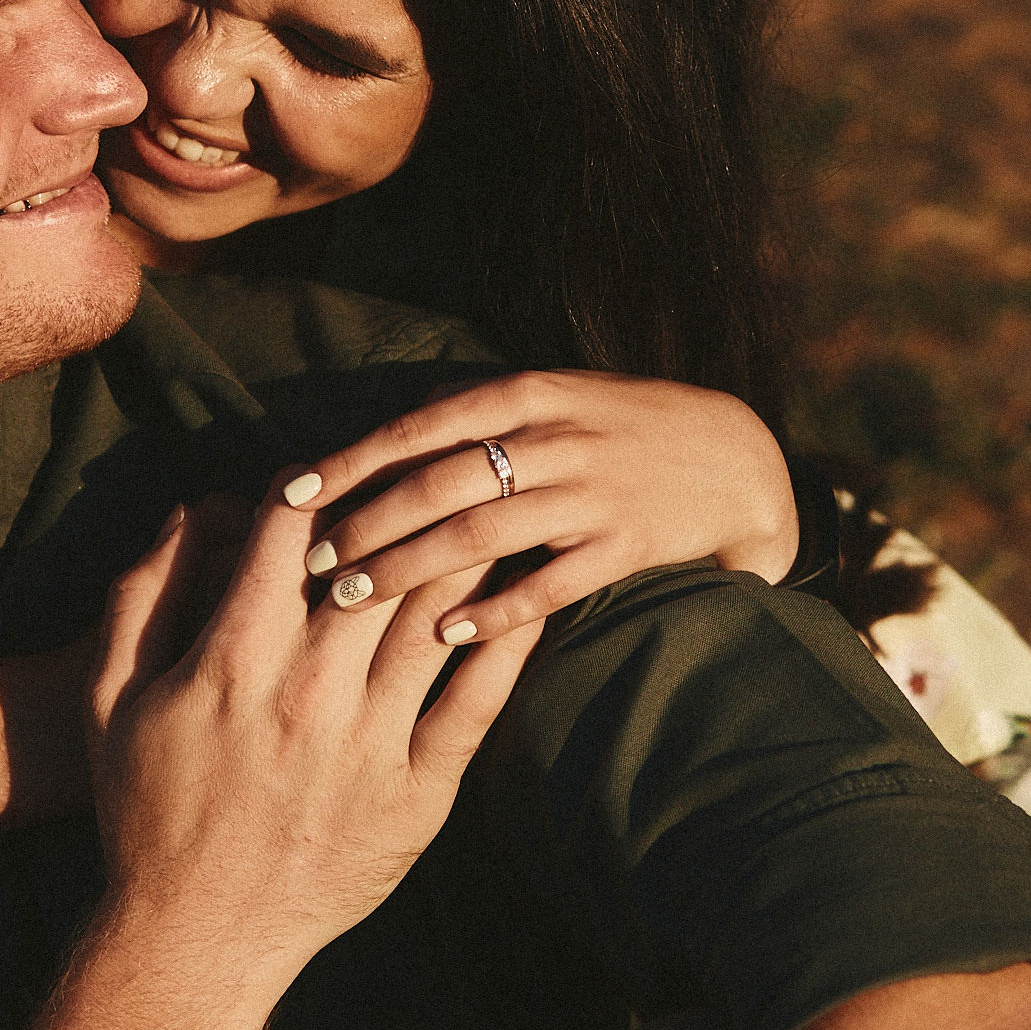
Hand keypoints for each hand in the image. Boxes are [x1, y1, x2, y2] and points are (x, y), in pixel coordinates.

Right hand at [87, 479, 540, 983]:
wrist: (195, 936)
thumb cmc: (146, 811)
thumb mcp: (110, 696)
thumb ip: (143, 594)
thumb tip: (190, 508)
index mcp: (233, 659)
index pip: (287, 532)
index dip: (312, 482)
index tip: (328, 468)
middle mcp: (308, 692)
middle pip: (376, 560)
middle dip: (401, 501)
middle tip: (429, 465)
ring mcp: (370, 743)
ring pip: (433, 616)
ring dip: (464, 551)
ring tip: (490, 506)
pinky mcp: (418, 793)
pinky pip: (475, 701)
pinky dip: (505, 640)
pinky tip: (528, 599)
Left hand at [281, 370, 798, 643]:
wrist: (736, 458)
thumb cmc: (625, 427)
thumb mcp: (558, 395)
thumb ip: (481, 410)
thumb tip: (398, 423)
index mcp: (529, 394)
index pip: (422, 425)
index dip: (354, 460)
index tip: (294, 493)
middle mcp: (557, 436)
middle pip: (441, 483)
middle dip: (368, 524)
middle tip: (311, 563)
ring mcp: (593, 492)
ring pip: (482, 534)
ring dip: (410, 569)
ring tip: (351, 599)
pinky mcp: (626, 544)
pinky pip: (549, 584)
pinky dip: (493, 611)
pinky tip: (444, 635)